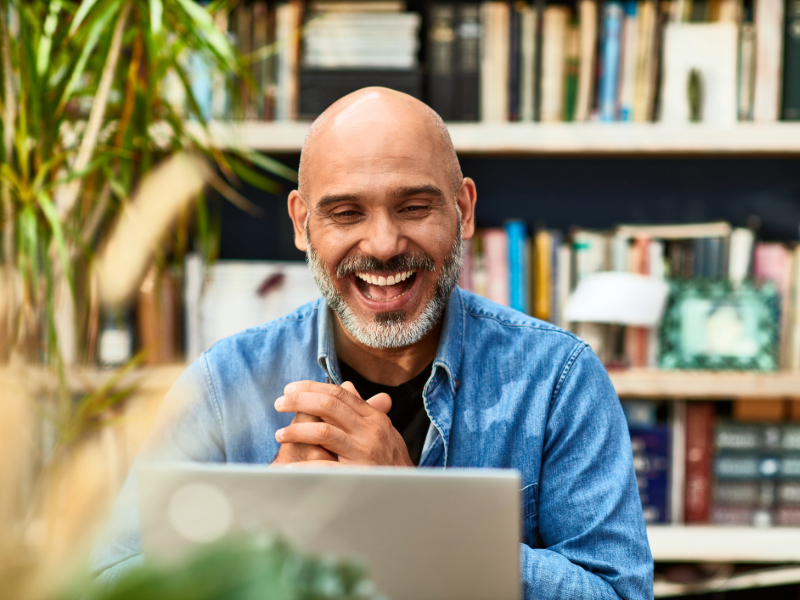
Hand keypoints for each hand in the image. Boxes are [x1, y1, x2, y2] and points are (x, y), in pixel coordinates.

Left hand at [274, 380, 412, 466]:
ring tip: (280, 435)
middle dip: (299, 401)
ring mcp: (364, 453)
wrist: (409, 493)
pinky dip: (303, 468)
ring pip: (324, 432)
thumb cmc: (392, 461)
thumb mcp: (382, 430)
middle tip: (279, 404)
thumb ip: (363, 409)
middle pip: (329, 405)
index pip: (340, 394)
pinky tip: (289, 469)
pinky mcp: (358, 475)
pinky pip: (325, 467)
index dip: (312, 388)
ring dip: (296, 431)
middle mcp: (370, 431)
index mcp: (374, 418)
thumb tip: (346, 386)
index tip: (290, 389)